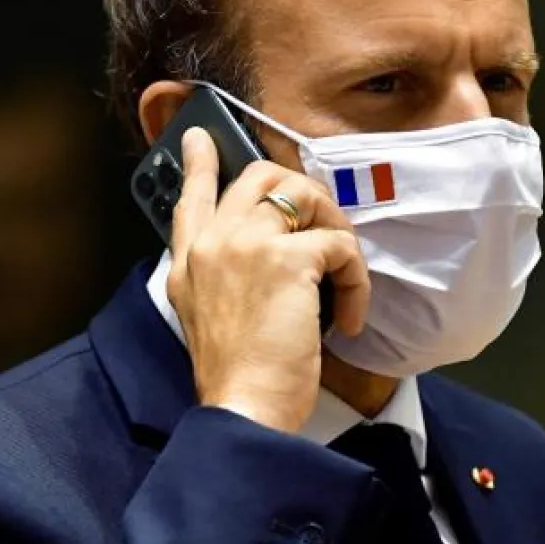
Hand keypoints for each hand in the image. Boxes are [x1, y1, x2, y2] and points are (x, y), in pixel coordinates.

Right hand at [168, 127, 370, 432]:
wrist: (243, 409)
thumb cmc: (236, 378)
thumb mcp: (206, 320)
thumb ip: (222, 280)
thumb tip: (270, 257)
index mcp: (188, 262)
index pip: (192, 195)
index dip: (200, 162)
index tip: (201, 135)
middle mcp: (211, 243)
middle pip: (260, 179)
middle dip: (303, 195)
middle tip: (324, 232)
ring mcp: (246, 245)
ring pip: (305, 197)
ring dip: (336, 234)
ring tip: (340, 281)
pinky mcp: (287, 260)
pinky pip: (339, 246)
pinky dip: (356, 282)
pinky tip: (348, 319)